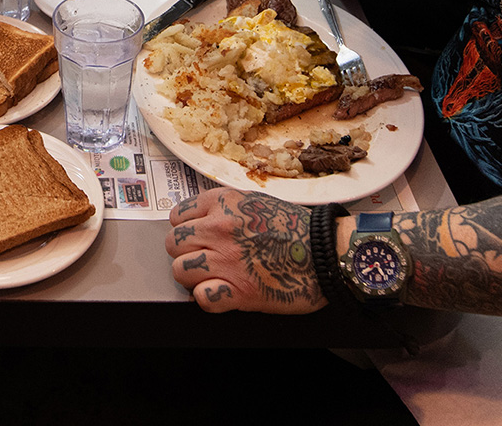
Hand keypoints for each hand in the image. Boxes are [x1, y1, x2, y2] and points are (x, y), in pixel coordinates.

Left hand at [165, 189, 327, 314]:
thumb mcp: (257, 202)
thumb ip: (227, 210)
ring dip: (194, 277)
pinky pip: (201, 297)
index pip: (177, 217)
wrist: (328, 252)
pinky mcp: (238, 290)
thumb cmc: (298, 228)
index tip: (197, 238)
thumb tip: (203, 222)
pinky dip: (208, 299)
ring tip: (213, 277)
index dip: (186, 229)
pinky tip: (222, 294)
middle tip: (205, 259)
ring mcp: (226, 260)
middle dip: (186, 253)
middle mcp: (219, 229)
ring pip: (180, 271)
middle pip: (173, 244)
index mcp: (223, 203)